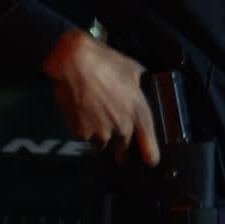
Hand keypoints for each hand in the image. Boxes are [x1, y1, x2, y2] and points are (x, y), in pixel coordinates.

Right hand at [41, 29, 160, 166]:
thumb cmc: (104, 61)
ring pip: (102, 144)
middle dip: (121, 148)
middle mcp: (122, 125)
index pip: (150, 145)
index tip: (149, 162)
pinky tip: (81, 112)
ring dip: (100, 136)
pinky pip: (84, 137)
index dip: (151, 156)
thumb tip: (142, 82)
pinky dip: (83, 129)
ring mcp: (101, 131)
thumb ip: (139, 81)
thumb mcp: (131, 68)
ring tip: (94, 116)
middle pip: (124, 148)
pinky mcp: (82, 132)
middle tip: (116, 144)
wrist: (73, 62)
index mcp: (138, 111)